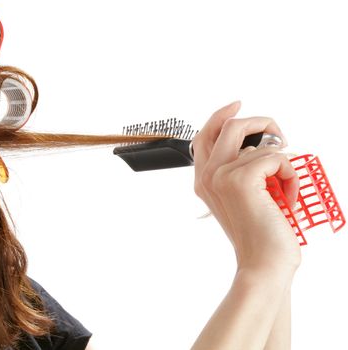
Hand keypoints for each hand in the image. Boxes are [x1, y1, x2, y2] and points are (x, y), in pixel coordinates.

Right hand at [192, 101, 300, 273]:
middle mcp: (208, 175)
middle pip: (229, 125)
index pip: (204, 135)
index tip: (238, 105)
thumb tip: (258, 147)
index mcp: (204, 180)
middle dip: (261, 123)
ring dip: (283, 165)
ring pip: (262, 145)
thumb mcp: (242, 199)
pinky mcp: (242, 179)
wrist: (263, 262)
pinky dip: (290, 175)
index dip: (221, 116)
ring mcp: (222, 176)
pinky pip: (277, 157)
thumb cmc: (257, 233)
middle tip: (280, 138)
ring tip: (283, 190)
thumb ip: (238, 172)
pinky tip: (286, 196)